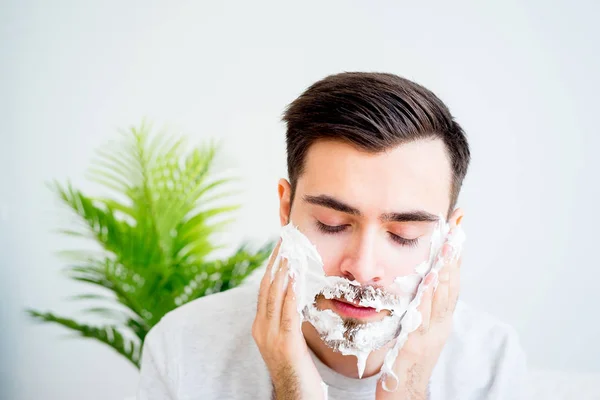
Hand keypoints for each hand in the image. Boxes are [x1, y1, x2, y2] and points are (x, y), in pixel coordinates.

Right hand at [252, 240, 325, 399]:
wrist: (296, 397)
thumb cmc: (297, 369)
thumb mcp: (288, 340)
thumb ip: (288, 319)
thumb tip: (296, 296)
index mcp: (260, 326)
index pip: (264, 290)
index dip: (271, 268)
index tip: (280, 249)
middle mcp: (261, 329)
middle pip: (266, 288)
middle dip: (275, 263)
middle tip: (284, 241)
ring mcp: (271, 337)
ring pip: (274, 296)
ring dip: (283, 272)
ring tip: (290, 252)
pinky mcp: (286, 344)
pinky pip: (287, 312)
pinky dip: (290, 293)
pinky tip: (295, 278)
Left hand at [377, 238, 461, 399]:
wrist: (403, 396)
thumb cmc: (405, 363)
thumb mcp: (414, 330)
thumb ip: (417, 309)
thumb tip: (417, 284)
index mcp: (438, 321)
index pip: (449, 282)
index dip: (454, 256)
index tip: (456, 230)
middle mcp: (439, 325)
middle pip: (451, 284)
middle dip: (454, 254)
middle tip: (457, 226)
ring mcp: (429, 335)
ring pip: (442, 298)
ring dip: (447, 269)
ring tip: (450, 244)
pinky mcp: (414, 345)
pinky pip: (423, 317)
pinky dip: (429, 297)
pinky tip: (431, 279)